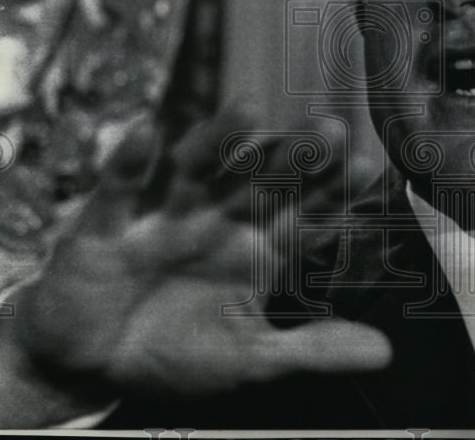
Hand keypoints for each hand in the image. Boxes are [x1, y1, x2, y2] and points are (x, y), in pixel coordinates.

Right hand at [0, 108, 390, 424]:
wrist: (91, 362)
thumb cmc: (174, 349)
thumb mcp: (248, 358)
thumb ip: (311, 349)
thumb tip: (384, 352)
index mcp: (254, 250)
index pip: (302, 216)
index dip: (333, 194)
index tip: (368, 169)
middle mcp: (216, 222)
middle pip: (260, 183)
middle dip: (292, 159)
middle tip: (327, 131)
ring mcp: (163, 219)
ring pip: (196, 172)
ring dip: (219, 142)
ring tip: (248, 112)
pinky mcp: (106, 228)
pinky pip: (119, 191)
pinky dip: (129, 164)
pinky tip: (147, 135)